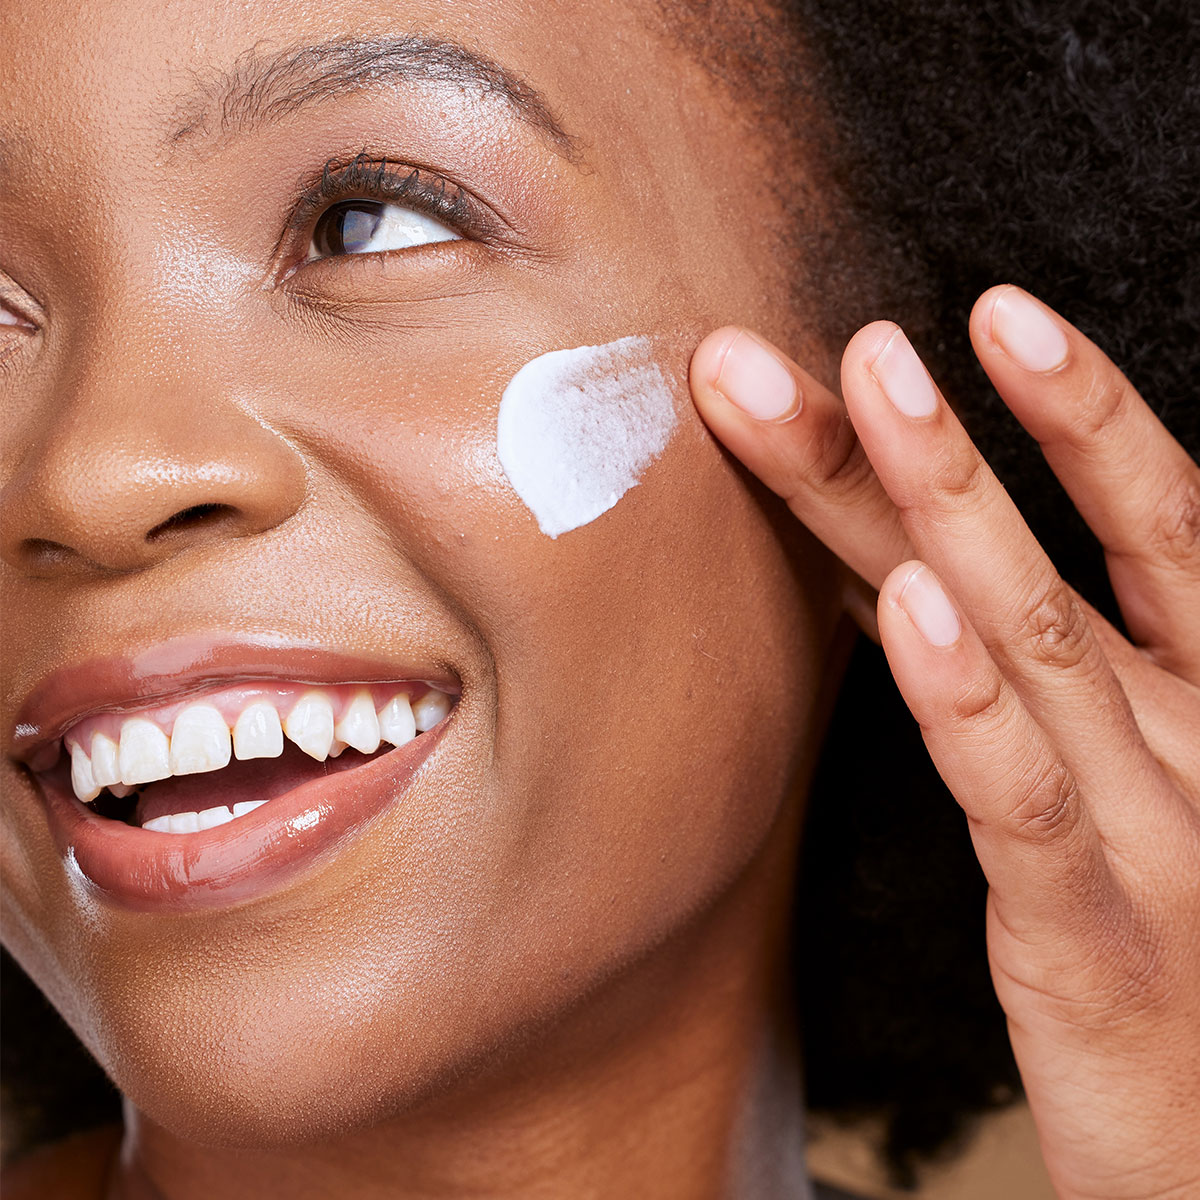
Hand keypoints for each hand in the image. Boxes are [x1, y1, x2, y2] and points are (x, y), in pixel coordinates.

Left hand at [689, 287, 1199, 1199]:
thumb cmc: (1167, 934)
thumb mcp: (1110, 776)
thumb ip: (1015, 673)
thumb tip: (901, 565)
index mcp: (1199, 689)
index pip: (1135, 517)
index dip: (1069, 410)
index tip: (979, 313)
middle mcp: (1189, 730)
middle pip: (1055, 552)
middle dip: (953, 436)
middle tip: (859, 332)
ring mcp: (1154, 822)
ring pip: (1036, 636)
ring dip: (947, 502)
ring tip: (871, 389)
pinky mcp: (1094, 931)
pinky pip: (1020, 794)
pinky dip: (964, 694)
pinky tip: (906, 602)